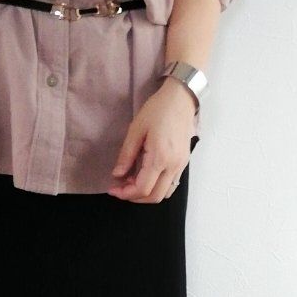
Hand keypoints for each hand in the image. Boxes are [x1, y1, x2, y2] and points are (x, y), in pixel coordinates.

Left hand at [108, 76, 196, 202]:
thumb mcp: (136, 130)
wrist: (180, 100)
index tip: (113, 189)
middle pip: (154, 197)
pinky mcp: (183, 163)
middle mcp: (173, 166)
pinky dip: (157, 186)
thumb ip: (126, 155)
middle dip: (135, 197)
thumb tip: (117, 174)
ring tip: (133, 181)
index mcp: (160, 158)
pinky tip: (145, 175)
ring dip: (147, 193)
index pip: (142, 188)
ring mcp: (181, 166)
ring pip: (165, 194)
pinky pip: (171, 184)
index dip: (125, 194)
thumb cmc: (157, 110)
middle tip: (121, 187)